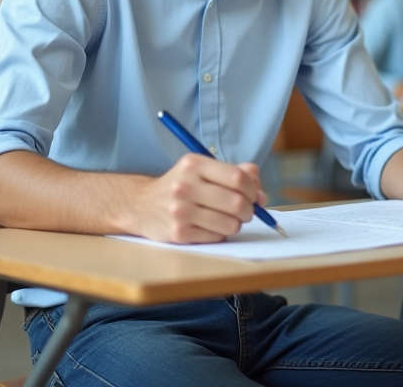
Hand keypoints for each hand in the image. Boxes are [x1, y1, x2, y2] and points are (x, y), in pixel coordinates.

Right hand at [130, 154, 267, 243]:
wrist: (141, 205)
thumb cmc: (182, 186)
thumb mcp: (203, 170)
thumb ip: (236, 173)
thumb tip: (261, 192)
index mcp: (194, 164)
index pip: (238, 178)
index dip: (253, 189)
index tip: (254, 196)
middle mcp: (185, 186)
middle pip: (238, 203)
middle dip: (250, 210)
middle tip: (246, 212)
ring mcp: (181, 211)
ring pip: (230, 224)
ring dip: (236, 224)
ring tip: (226, 219)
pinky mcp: (179, 233)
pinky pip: (217, 237)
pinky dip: (220, 234)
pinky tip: (209, 226)